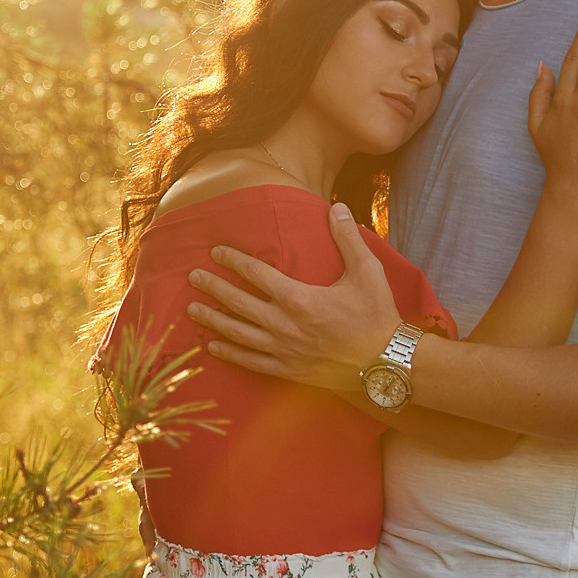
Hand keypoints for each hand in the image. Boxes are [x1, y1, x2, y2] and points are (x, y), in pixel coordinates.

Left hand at [183, 202, 402, 391]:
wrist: (385, 363)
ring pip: (238, 333)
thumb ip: (348, 238)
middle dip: (213, 288)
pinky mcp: (287, 370)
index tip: (216, 252)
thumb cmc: (377, 316)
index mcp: (300, 298)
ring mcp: (283, 350)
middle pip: (238, 303)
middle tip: (193, 277)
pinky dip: (230, 354)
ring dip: (213, 320)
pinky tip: (213, 347)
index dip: (234, 260)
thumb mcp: (368, 271)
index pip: (257, 274)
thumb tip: (337, 207)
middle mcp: (284, 325)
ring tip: (192, 310)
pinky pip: (250, 362)